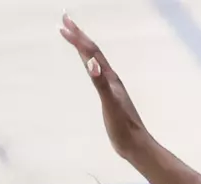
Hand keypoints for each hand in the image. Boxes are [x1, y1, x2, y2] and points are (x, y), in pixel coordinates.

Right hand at [59, 15, 154, 162]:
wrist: (137, 146)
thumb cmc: (123, 128)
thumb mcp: (110, 105)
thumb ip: (101, 84)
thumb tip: (92, 62)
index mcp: (110, 79)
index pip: (92, 52)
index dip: (78, 37)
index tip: (63, 23)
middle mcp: (111, 80)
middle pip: (94, 52)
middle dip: (79, 35)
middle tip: (64, 20)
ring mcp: (111, 88)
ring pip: (95, 61)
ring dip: (83, 47)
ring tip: (73, 37)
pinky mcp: (110, 98)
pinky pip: (97, 74)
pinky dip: (89, 64)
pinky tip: (89, 67)